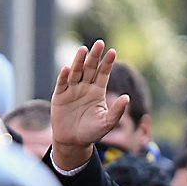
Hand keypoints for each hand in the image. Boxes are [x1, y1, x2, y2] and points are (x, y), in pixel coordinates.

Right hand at [50, 40, 128, 169]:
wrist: (73, 142)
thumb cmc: (92, 132)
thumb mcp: (107, 123)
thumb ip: (117, 111)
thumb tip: (127, 98)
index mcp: (98, 91)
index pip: (103, 73)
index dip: (107, 63)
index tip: (112, 52)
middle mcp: (85, 87)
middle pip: (90, 68)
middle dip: (94, 56)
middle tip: (99, 44)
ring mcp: (72, 90)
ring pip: (76, 72)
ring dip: (79, 61)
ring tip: (83, 50)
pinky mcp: (59, 96)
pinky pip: (62, 83)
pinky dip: (64, 76)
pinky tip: (68, 68)